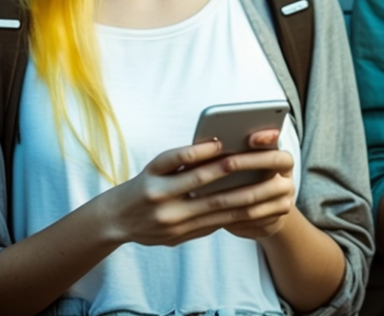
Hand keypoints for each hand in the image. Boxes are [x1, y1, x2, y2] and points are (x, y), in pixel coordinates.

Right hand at [98, 136, 292, 246]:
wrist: (117, 221)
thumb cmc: (143, 184)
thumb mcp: (155, 166)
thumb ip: (182, 158)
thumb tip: (216, 146)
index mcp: (157, 184)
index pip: (188, 166)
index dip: (210, 155)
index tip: (230, 144)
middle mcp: (164, 205)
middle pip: (207, 190)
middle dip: (238, 178)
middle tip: (263, 169)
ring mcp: (173, 225)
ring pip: (216, 211)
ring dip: (245, 200)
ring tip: (266, 188)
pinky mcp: (180, 238)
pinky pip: (213, 225)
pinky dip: (233, 215)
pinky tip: (254, 207)